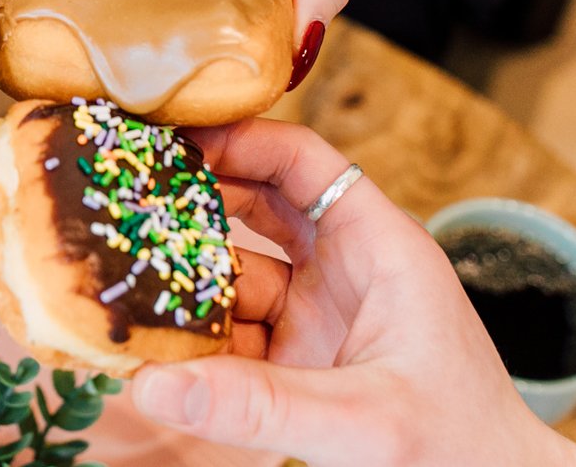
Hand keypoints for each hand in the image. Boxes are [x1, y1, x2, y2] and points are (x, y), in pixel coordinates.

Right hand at [127, 119, 575, 466]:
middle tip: (119, 195)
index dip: (239, 141)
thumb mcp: (364, 422)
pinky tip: (141, 342)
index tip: (167, 142)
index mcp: (382, 250)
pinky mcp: (297, 369)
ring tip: (114, 273)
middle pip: (254, 207)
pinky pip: (230, 339)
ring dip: (180, 279)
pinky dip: (188, 341)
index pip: (305, 163)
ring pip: (232, 277)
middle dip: (191, 202)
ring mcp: (317, 321)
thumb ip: (260, 405)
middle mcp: (345, 274)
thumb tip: (152, 383)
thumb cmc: (462, 451)